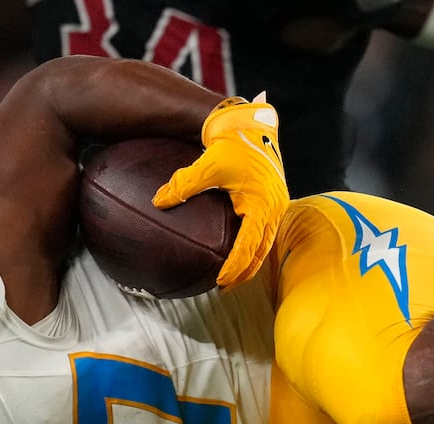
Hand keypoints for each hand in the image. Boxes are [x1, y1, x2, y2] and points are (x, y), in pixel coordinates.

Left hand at [153, 93, 287, 289]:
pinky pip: (264, 234)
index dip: (235, 267)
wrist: (250, 125)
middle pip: (261, 253)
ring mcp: (276, 207)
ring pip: (265, 246)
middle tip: (223, 288)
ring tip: (230, 279)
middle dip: (244, 273)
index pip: (249, 246)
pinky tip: (236, 254)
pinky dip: (252, 248)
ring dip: (250, 264)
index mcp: (261, 204)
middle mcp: (274, 208)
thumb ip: (183, 184)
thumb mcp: (207, 164)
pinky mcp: (272, 203)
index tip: (220, 282)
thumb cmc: (231, 144)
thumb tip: (158, 201)